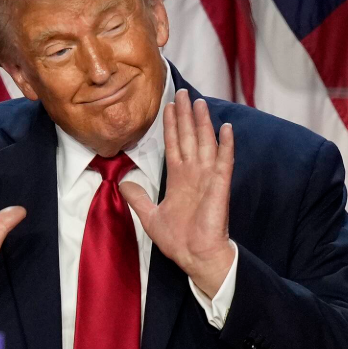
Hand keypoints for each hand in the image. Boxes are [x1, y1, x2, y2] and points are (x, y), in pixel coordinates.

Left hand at [120, 89, 234, 298]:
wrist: (194, 256)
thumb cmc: (177, 239)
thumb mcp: (149, 216)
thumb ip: (137, 198)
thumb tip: (122, 182)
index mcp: (178, 178)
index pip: (173, 144)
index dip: (170, 125)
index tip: (169, 106)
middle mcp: (193, 173)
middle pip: (188, 137)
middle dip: (185, 115)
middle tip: (183, 92)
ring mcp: (207, 178)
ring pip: (204, 143)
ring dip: (202, 123)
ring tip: (200, 102)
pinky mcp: (218, 186)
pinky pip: (223, 162)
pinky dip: (225, 145)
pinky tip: (225, 128)